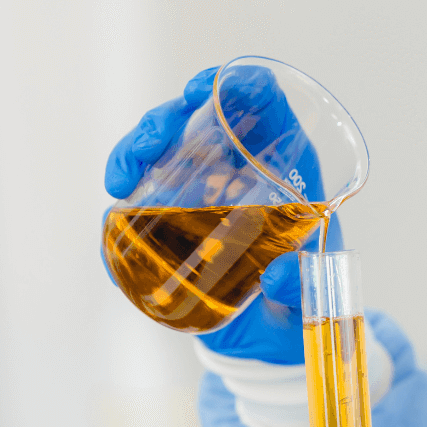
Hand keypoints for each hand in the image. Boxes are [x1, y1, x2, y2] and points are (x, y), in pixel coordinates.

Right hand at [103, 67, 342, 364]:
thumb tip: (278, 277)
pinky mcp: (172, 223)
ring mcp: (203, 193)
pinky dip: (124, 197)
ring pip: (164, 150)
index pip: (264, 105)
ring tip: (122, 180)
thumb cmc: (300, 305)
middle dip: (167, 119)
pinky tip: (117, 208)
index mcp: (287, 170)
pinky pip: (142, 197)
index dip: (236, 85)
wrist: (270, 341)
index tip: (203, 91)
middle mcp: (242, 171)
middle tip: (151, 146)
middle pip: (201, 118)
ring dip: (135, 151)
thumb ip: (302, 286)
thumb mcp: (310, 297)